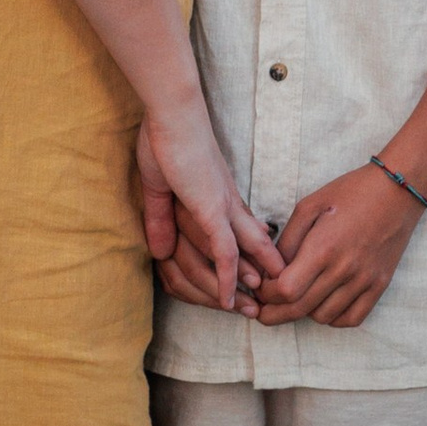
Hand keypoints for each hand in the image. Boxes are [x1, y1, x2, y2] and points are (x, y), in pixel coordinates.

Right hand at [138, 109, 281, 316]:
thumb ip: (160, 218)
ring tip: (253, 312)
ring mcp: (220, 207)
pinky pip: (223, 251)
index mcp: (217, 193)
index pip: (238, 231)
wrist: (172, 113)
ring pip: (240, 255)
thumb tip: (160, 251)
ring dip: (244, 285)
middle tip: (266, 301)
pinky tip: (228, 299)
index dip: (248, 254)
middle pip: (248, 247)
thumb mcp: (159, 186)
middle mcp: (225, 203)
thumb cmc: (164, 138)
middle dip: (259, 275)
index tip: (256, 274)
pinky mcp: (210, 210)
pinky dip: (226, 277)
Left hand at [255, 160, 422, 327]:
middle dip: (275, 312)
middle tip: (264, 309)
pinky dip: (333, 317)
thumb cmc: (350, 192)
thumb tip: (271, 270)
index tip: (261, 287)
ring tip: (299, 296)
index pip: (285, 290)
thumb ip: (287, 240)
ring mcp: (364, 280)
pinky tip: (324, 302)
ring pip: (323, 317)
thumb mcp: (309, 206)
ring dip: (304, 312)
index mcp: (323, 247)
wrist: (397, 190)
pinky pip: (352, 318)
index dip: (266, 294)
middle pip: (300, 309)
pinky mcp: (380, 285)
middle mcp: (344, 269)